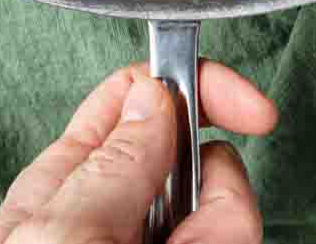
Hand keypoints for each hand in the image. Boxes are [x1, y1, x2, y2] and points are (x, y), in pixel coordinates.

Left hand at [0, 59, 277, 243]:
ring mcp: (151, 240)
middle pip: (204, 164)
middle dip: (219, 193)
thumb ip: (112, 162)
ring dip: (222, 232)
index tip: (256, 111)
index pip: (142, 96)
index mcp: (68, 181)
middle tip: (185, 239)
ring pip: (225, 215)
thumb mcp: (58, 232)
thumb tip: (157, 92)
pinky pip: (228, 242)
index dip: (202, 86)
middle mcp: (116, 214)